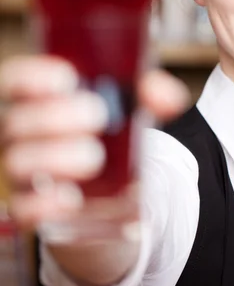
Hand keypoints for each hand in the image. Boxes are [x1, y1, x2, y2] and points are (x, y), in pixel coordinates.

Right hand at [0, 55, 189, 229]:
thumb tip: (167, 97)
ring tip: (94, 156)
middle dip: (53, 117)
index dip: (31, 76)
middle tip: (97, 115)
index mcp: (39, 100)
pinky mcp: (34, 207)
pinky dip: (44, 204)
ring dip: (55, 157)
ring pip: (18, 162)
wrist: (112, 189)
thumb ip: (147, 95)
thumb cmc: (111, 133)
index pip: (13, 80)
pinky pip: (24, 209)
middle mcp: (23, 134)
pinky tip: (72, 198)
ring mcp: (25, 171)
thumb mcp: (129, 107)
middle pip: (15, 121)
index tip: (67, 77)